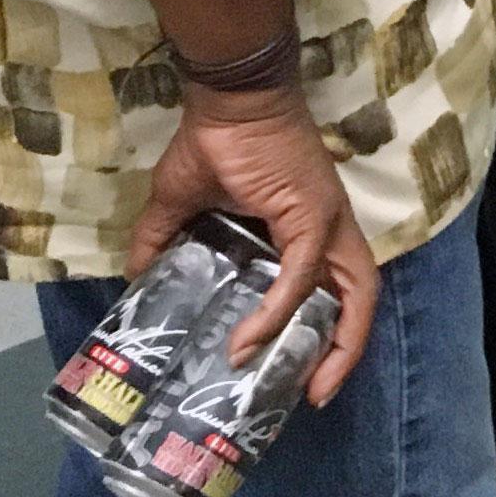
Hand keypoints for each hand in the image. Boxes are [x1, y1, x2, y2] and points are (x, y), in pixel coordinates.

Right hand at [131, 79, 380, 405]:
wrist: (226, 101)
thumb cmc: (213, 145)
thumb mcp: (179, 206)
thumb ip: (163, 245)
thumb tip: (137, 281)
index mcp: (306, 230)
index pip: (334, 289)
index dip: (329, 332)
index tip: (303, 377)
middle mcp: (328, 229)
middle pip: (358, 298)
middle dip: (344, 350)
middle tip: (316, 395)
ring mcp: (327, 221)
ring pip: (354, 290)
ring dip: (337, 341)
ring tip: (307, 386)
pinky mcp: (312, 214)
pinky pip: (301, 273)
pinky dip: (278, 309)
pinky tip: (250, 339)